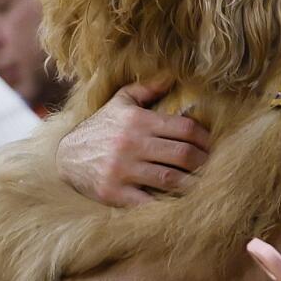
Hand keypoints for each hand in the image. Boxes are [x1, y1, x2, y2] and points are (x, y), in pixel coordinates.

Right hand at [57, 80, 214, 206]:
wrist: (65, 157)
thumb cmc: (99, 129)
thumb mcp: (119, 103)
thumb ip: (146, 89)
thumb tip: (172, 76)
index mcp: (137, 121)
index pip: (184, 128)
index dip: (206, 138)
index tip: (214, 147)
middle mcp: (130, 144)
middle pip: (183, 154)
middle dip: (204, 162)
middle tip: (215, 168)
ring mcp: (122, 170)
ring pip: (171, 179)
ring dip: (193, 184)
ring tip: (205, 186)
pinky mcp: (114, 193)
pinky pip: (149, 202)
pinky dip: (168, 205)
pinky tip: (180, 203)